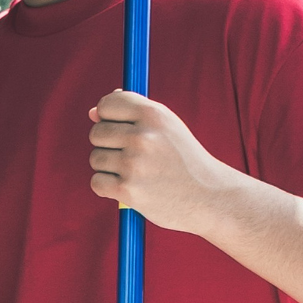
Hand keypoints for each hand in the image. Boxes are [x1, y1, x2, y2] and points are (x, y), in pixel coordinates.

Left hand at [88, 90, 232, 230]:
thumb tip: (93, 111)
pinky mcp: (127, 190)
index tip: (120, 129)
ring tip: (136, 173)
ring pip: (96, 158)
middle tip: (134, 157)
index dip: (107, 117)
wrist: (209, 197)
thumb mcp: (167, 126)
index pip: (107, 105)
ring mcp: (134, 164)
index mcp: (153, 114)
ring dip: (109, 168)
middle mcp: (142, 137)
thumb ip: (133, 113)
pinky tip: (129, 188)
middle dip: (108, 145)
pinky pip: (97, 182)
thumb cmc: (184, 160)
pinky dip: (108, 188)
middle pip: (97, 133)